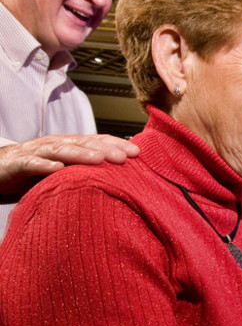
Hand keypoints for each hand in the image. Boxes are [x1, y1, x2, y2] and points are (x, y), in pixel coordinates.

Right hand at [0, 134, 138, 198]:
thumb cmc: (36, 172)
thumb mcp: (66, 171)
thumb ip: (87, 173)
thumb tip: (120, 183)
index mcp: (71, 145)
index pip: (98, 142)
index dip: (117, 145)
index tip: (138, 153)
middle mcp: (57, 144)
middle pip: (85, 143)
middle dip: (106, 149)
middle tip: (125, 157)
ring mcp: (38, 151)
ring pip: (62, 149)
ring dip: (81, 154)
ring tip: (98, 160)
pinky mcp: (19, 163)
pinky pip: (33, 163)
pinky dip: (44, 164)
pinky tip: (56, 168)